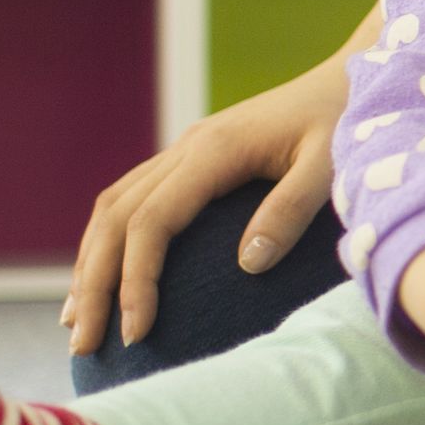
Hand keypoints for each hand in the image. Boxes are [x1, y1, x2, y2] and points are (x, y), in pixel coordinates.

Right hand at [62, 45, 347, 353]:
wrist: (349, 79)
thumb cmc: (344, 123)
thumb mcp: (329, 166)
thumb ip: (290, 210)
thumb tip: (247, 265)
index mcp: (214, 150)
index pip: (151, 220)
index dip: (135, 278)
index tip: (135, 331)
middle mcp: (187, 147)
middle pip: (116, 218)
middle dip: (95, 283)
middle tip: (85, 346)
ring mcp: (184, 151)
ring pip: (114, 207)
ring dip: (91, 264)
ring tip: (76, 323)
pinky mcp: (192, 159)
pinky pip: (132, 200)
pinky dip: (110, 242)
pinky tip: (106, 278)